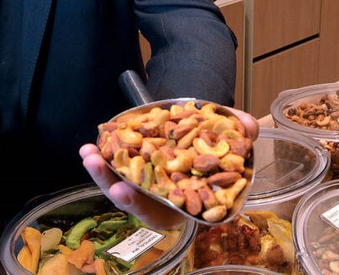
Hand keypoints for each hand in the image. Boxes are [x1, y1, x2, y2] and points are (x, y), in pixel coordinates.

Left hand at [80, 103, 260, 228]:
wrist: (196, 129)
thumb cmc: (212, 146)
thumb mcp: (227, 141)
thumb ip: (238, 136)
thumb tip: (249, 128)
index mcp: (183, 202)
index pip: (163, 211)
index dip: (145, 206)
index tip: (127, 195)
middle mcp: (159, 199)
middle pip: (137, 203)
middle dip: (123, 195)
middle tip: (113, 187)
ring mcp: (142, 184)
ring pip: (119, 186)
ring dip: (102, 174)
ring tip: (89, 156)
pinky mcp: (130, 166)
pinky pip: (113, 168)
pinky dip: (100, 158)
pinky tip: (89, 147)